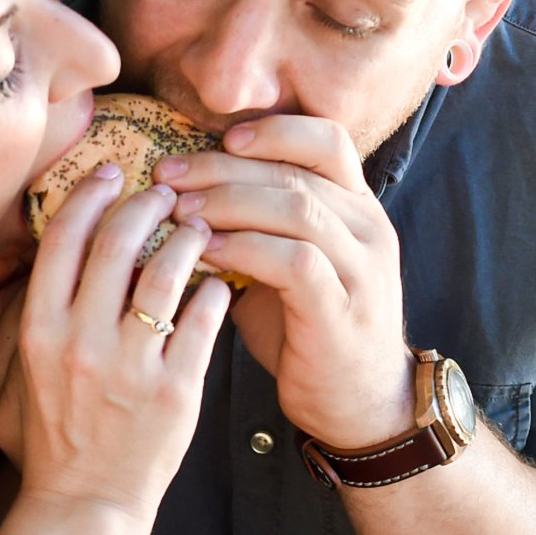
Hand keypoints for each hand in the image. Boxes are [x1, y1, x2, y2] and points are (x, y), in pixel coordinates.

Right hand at [9, 165, 230, 523]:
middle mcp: (82, 341)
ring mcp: (131, 365)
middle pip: (117, 241)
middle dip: (146, 202)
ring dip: (188, 237)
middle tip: (164, 190)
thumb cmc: (48, 439)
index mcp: (38, 330)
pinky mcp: (176, 389)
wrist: (84, 504)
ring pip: (168, 271)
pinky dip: (216, 290)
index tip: (111, 173)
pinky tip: (220, 283)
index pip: (64, 237)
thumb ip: (20, 319)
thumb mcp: (10, 378)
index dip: (90, 193)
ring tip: (199, 228)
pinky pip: (204, 318)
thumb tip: (45, 260)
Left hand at [155, 117, 414, 448]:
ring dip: (228, 203)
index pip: (325, 139)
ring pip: (297, 208)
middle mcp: (369, 229)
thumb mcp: (285, 265)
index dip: (271, 130)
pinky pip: (294, 261)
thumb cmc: (308, 330)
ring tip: (177, 211)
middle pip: (295, 172)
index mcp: (357, 208)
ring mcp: (362, 269)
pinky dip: (244, 248)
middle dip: (222, 167)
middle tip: (167, 176)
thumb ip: (256, 226)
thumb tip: (183, 191)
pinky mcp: (343, 310)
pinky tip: (205, 251)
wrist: (356, 404)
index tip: (216, 139)